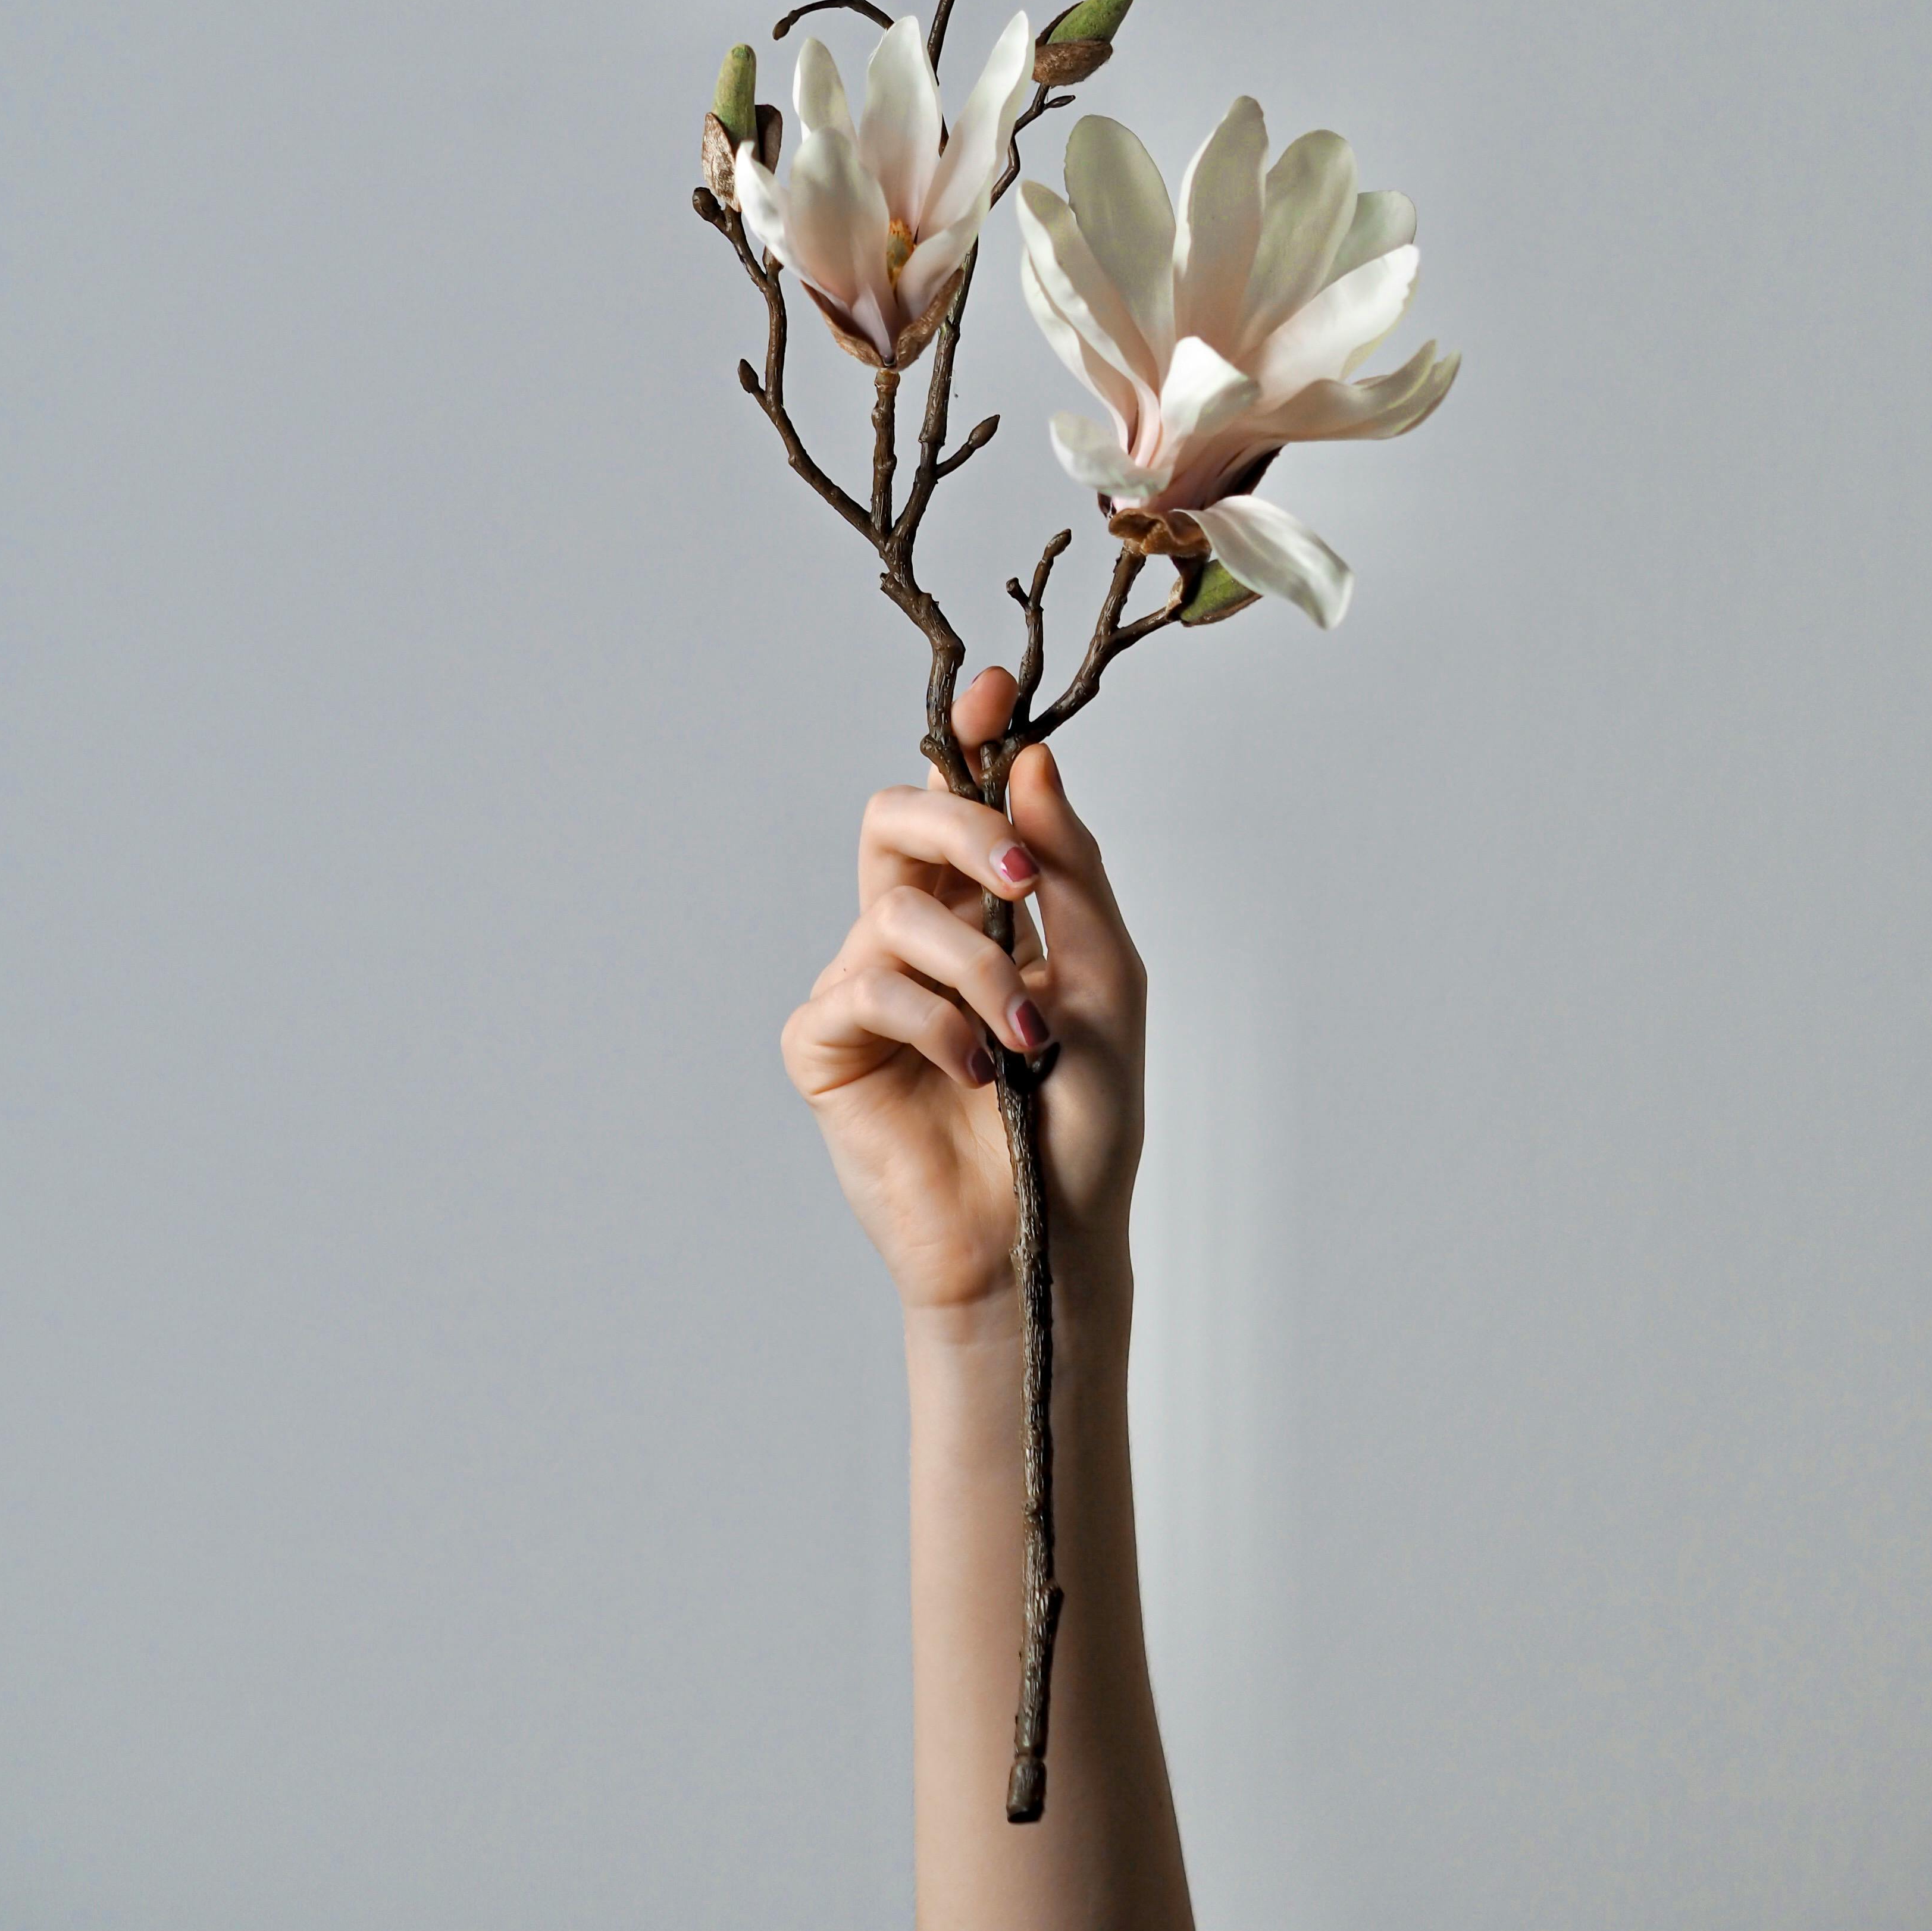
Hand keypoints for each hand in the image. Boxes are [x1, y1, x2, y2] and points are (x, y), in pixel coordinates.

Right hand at [781, 668, 1146, 1318]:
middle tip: (1015, 878)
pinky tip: (969, 1071)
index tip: (992, 694)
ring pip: (894, 909)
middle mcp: (915, 936)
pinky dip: (930, 1022)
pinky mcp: (825, 1046)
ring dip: (975, 970)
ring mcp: (864, 987)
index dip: (966, 739)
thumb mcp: (1106, 980)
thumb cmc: (1082, 1123)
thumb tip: (1031, 761)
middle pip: (895, 820)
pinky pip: (863, 987)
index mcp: (983, 911)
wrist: (1046, 1236)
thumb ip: (1069, 869)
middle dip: (955, 826)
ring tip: (1019, 1041)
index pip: (959, 801)